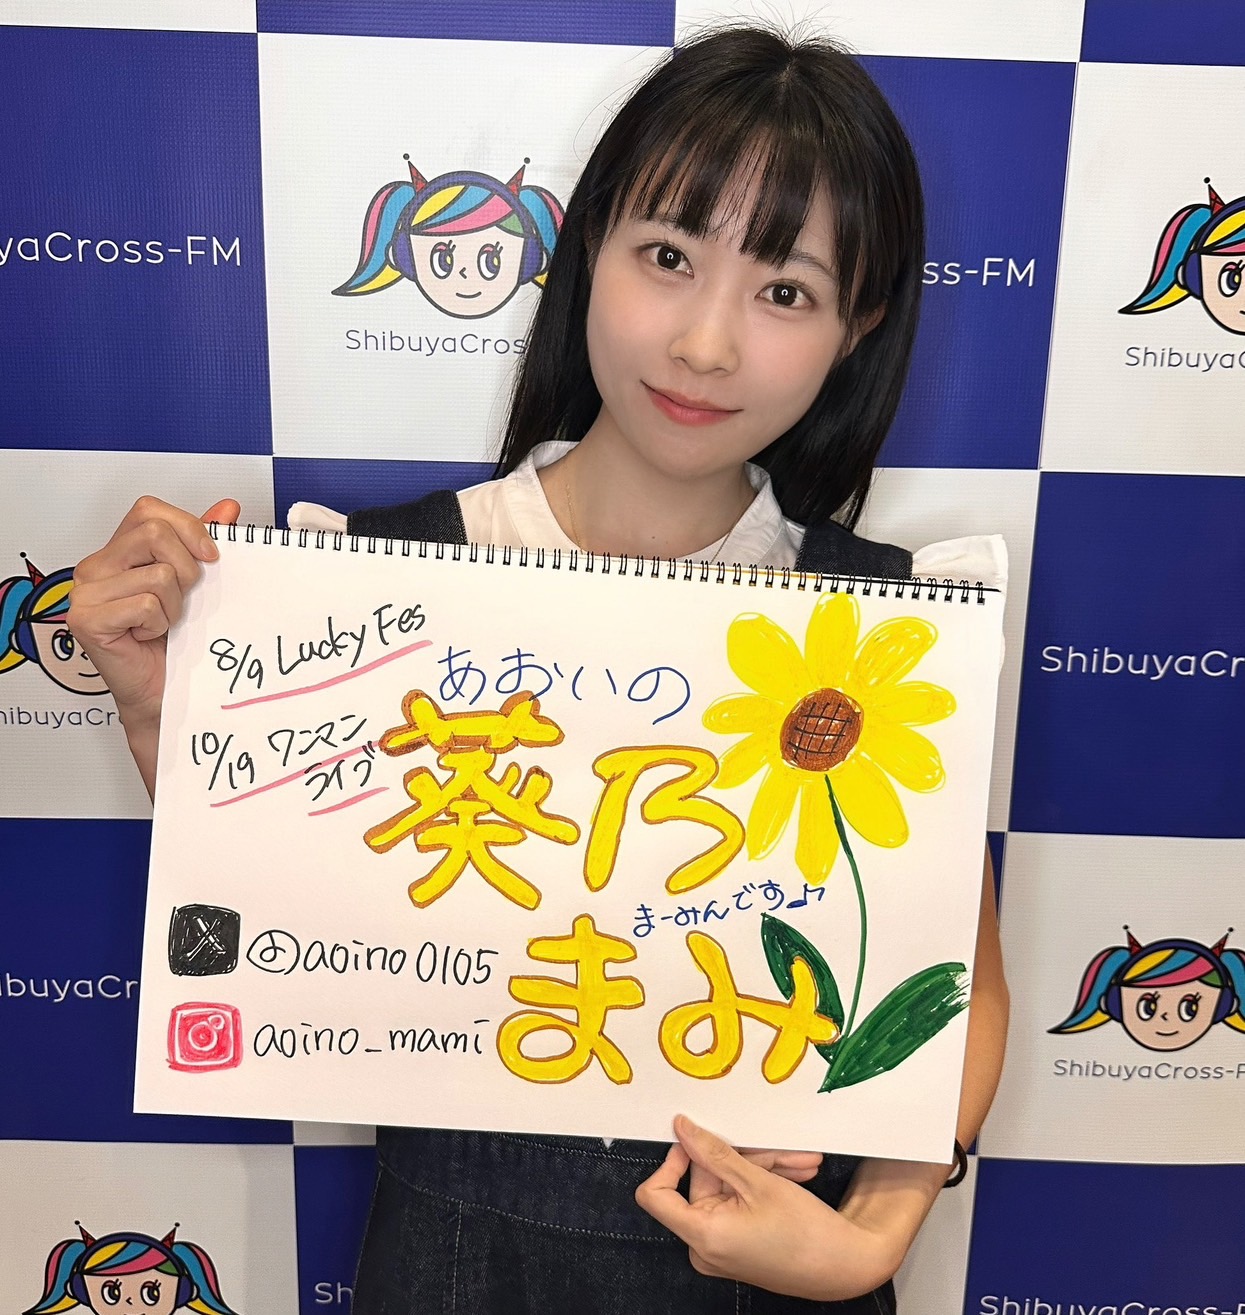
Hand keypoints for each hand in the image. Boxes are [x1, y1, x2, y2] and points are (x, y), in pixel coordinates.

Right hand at [68, 495, 238, 791]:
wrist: (164, 694)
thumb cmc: (176, 641)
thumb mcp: (196, 584)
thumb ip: (204, 542)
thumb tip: (228, 506)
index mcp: (117, 551)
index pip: (149, 509)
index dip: (188, 527)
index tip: (211, 557)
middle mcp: (95, 567)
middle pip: (153, 532)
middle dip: (187, 567)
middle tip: (186, 598)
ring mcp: (86, 593)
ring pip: (157, 573)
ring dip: (175, 604)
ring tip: (164, 623)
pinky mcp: (87, 619)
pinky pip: (145, 603)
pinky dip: (159, 622)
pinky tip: (149, 637)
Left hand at [635, 1115, 902, 1300]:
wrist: (845, 1266)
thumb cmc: (805, 1232)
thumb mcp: (758, 1182)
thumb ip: (714, 1153)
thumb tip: (683, 1129)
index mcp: (702, 1235)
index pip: (655, 1194)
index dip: (671, 1161)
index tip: (693, 1140)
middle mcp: (706, 1246)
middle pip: (705, 1183)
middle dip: (741, 1158)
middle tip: (776, 1146)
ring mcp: (723, 1246)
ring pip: (729, 1188)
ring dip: (762, 1169)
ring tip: (799, 1161)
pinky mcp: (739, 1243)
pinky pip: (740, 1202)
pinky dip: (764, 1185)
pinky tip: (796, 1172)